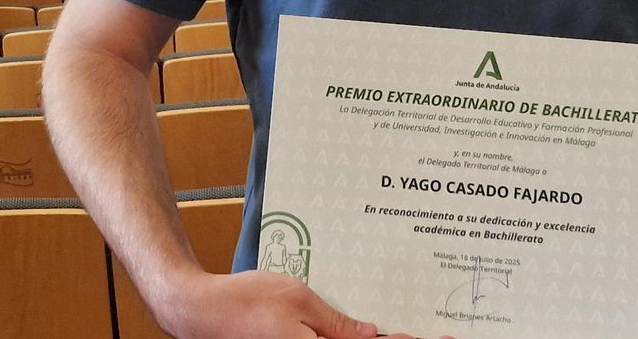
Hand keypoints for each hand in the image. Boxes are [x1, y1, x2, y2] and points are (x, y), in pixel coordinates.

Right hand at [156, 270, 419, 338]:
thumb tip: (372, 336)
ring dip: (364, 335)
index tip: (439, 336)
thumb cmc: (245, 301)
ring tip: (389, 326)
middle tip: (424, 330)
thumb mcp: (299, 301)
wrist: (198, 312)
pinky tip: (359, 326)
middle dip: (387, 338)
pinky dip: (342, 336)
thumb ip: (337, 325)